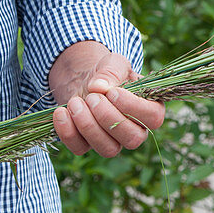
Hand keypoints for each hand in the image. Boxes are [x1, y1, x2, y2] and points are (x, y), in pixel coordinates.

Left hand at [49, 41, 164, 156]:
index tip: (111, 92)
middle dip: (108, 117)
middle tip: (92, 97)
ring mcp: (112, 142)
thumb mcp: (112, 63)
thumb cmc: (106, 73)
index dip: (132, 106)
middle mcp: (135, 130)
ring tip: (75, 102)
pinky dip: (67, 132)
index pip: (153, 117)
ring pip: (107, 149)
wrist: (83, 81)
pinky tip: (61, 112)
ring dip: (88, 126)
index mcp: (150, 108)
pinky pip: (80, 148)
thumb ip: (111, 71)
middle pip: (132, 138)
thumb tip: (98, 87)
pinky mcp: (87, 145)